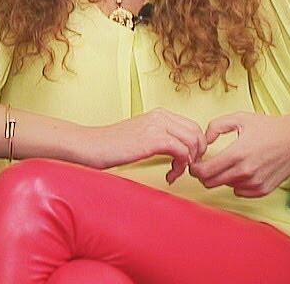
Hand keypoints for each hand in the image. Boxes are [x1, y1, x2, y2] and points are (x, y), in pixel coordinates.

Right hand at [83, 107, 208, 184]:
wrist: (92, 145)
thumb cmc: (113, 146)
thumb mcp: (142, 135)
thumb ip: (161, 137)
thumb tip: (181, 150)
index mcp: (160, 113)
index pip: (193, 126)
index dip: (196, 146)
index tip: (186, 161)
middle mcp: (161, 116)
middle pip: (197, 133)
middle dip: (196, 154)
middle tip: (185, 169)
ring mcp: (158, 126)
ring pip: (192, 142)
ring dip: (188, 162)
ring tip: (174, 173)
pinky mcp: (154, 139)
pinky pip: (182, 151)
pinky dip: (180, 167)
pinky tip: (169, 176)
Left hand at [187, 111, 289, 197]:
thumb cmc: (269, 127)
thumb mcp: (240, 118)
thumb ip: (216, 126)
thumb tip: (204, 142)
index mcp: (236, 154)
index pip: (204, 172)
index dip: (194, 168)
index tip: (195, 163)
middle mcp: (244, 172)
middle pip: (210, 183)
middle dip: (205, 174)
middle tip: (208, 164)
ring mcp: (254, 183)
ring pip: (225, 186)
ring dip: (223, 177)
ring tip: (233, 162)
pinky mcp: (263, 190)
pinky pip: (240, 192)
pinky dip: (237, 183)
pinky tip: (245, 170)